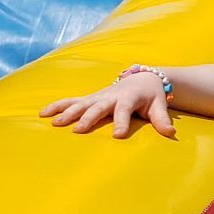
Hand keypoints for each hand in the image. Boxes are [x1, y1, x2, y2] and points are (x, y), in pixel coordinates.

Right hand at [40, 72, 173, 138]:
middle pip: (98, 106)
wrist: (143, 78)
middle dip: (88, 117)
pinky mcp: (90, 98)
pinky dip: (57, 105)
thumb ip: (162, 120)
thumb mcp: (159, 106)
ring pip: (81, 103)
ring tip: (54, 123)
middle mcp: (111, 96)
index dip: (121, 122)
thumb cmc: (151, 96)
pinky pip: (71, 101)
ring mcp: (98, 96)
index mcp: (129, 98)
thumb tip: (171, 134)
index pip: (125, 110)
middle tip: (77, 130)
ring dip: (67, 112)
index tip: (117, 135)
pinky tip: (42, 114)